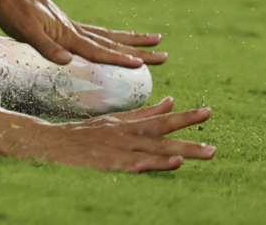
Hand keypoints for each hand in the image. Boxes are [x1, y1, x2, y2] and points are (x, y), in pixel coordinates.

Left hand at [0, 0, 165, 68]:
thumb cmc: (11, 9)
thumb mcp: (23, 31)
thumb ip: (45, 47)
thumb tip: (68, 61)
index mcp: (68, 35)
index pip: (99, 51)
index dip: (120, 60)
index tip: (143, 65)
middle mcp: (74, 30)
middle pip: (112, 44)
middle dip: (139, 52)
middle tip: (165, 56)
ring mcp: (70, 25)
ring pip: (108, 36)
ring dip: (131, 41)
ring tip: (154, 40)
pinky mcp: (62, 21)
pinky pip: (94, 32)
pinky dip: (109, 37)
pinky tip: (113, 40)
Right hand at [24, 99, 215, 172]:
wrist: (52, 143)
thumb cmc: (85, 134)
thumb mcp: (113, 121)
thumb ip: (142, 114)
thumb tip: (170, 102)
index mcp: (126, 124)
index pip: (159, 118)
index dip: (183, 116)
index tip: (207, 111)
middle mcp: (125, 133)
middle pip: (162, 132)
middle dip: (189, 130)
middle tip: (213, 134)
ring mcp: (119, 148)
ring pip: (157, 149)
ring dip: (183, 149)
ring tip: (208, 152)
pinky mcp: (113, 162)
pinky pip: (140, 163)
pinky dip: (158, 162)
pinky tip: (174, 163)